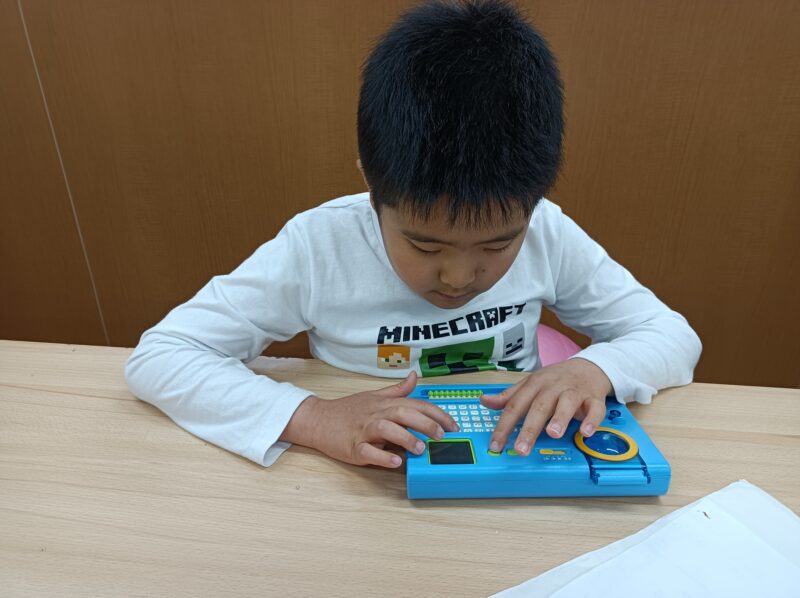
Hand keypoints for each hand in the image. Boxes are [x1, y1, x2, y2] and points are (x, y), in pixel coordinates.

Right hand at [279, 371, 458, 467]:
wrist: (318, 420)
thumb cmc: (348, 410)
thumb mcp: (374, 396)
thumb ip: (397, 390)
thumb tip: (415, 377)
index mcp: (384, 404)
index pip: (415, 405)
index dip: (436, 414)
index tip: (453, 425)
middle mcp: (376, 414)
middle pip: (403, 413)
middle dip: (425, 423)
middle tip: (442, 435)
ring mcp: (364, 431)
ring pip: (387, 430)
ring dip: (405, 438)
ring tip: (420, 449)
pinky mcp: (353, 447)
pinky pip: (368, 452)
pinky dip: (382, 457)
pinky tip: (396, 462)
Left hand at [481, 358, 611, 455]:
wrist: (588, 367)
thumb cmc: (555, 380)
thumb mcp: (530, 384)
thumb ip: (509, 396)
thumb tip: (485, 401)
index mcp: (534, 384)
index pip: (515, 405)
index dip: (504, 426)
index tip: (495, 444)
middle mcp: (553, 387)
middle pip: (539, 406)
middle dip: (530, 428)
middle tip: (521, 448)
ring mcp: (574, 392)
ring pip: (566, 403)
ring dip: (560, 418)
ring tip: (553, 434)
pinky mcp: (594, 398)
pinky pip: (595, 409)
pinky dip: (592, 420)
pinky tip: (586, 432)